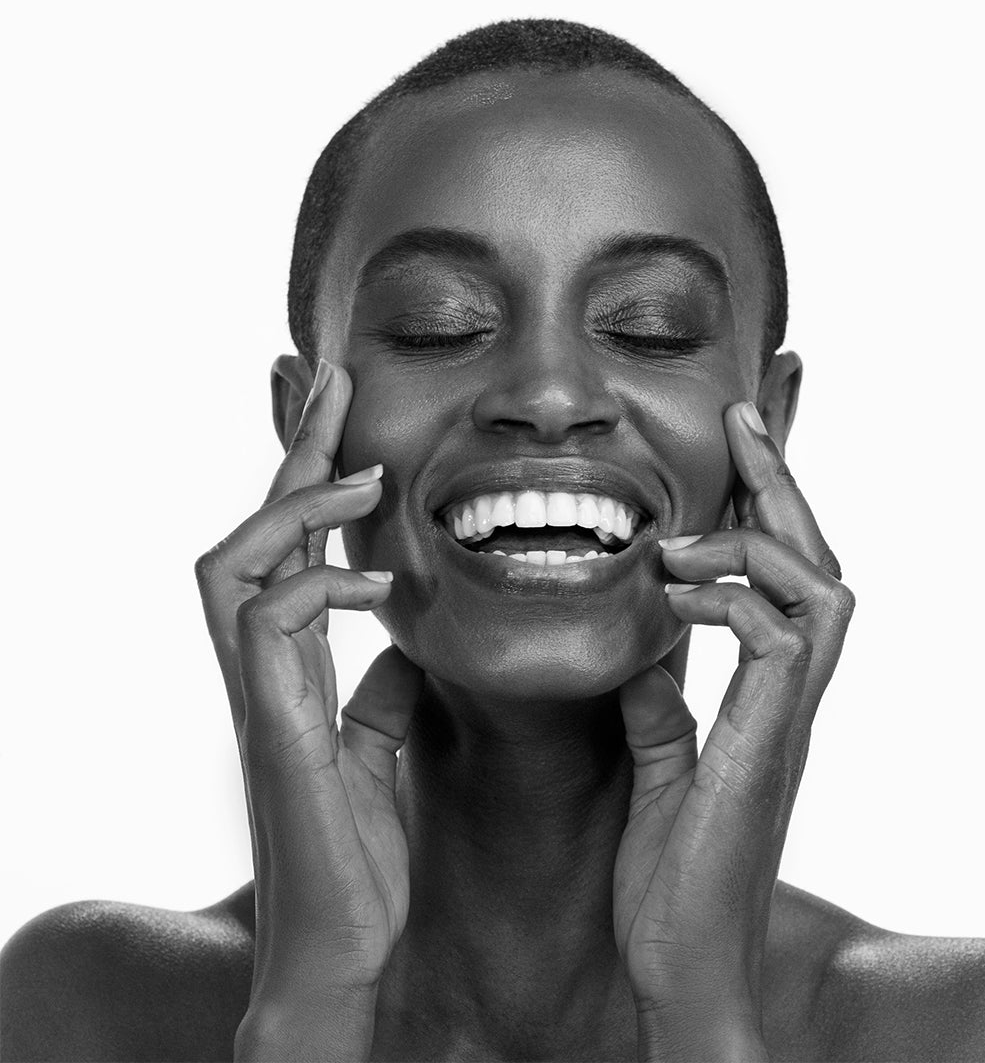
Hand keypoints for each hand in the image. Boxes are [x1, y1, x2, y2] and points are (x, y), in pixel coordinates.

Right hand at [194, 358, 422, 1060]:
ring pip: (231, 566)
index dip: (310, 474)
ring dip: (293, 510)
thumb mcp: (382, 747)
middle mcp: (264, 671)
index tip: (342, 411)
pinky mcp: (273, 732)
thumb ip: (383, 690)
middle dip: (290, 450)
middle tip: (327, 380)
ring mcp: (261, 699)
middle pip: (252, 531)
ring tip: (359, 476)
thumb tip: (406, 638)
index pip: (288, 546)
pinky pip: (265, 629)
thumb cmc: (361, 854)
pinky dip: (313, 588)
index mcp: (295, 667)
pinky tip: (371, 584)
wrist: (344, 950)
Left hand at [613, 400, 854, 1061]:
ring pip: (820, 587)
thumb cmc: (669, 878)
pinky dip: (734, 597)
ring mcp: (785, 719)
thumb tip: (642, 658)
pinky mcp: (769, 743)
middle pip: (815, 560)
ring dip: (756, 537)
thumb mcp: (656, 770)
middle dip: (780, 480)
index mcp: (759, 696)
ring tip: (683, 533)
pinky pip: (782, 641)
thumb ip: (660, 712)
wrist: (680, 969)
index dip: (767, 504)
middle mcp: (786, 697)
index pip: (780, 576)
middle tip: (743, 416)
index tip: (738, 438)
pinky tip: (678, 589)